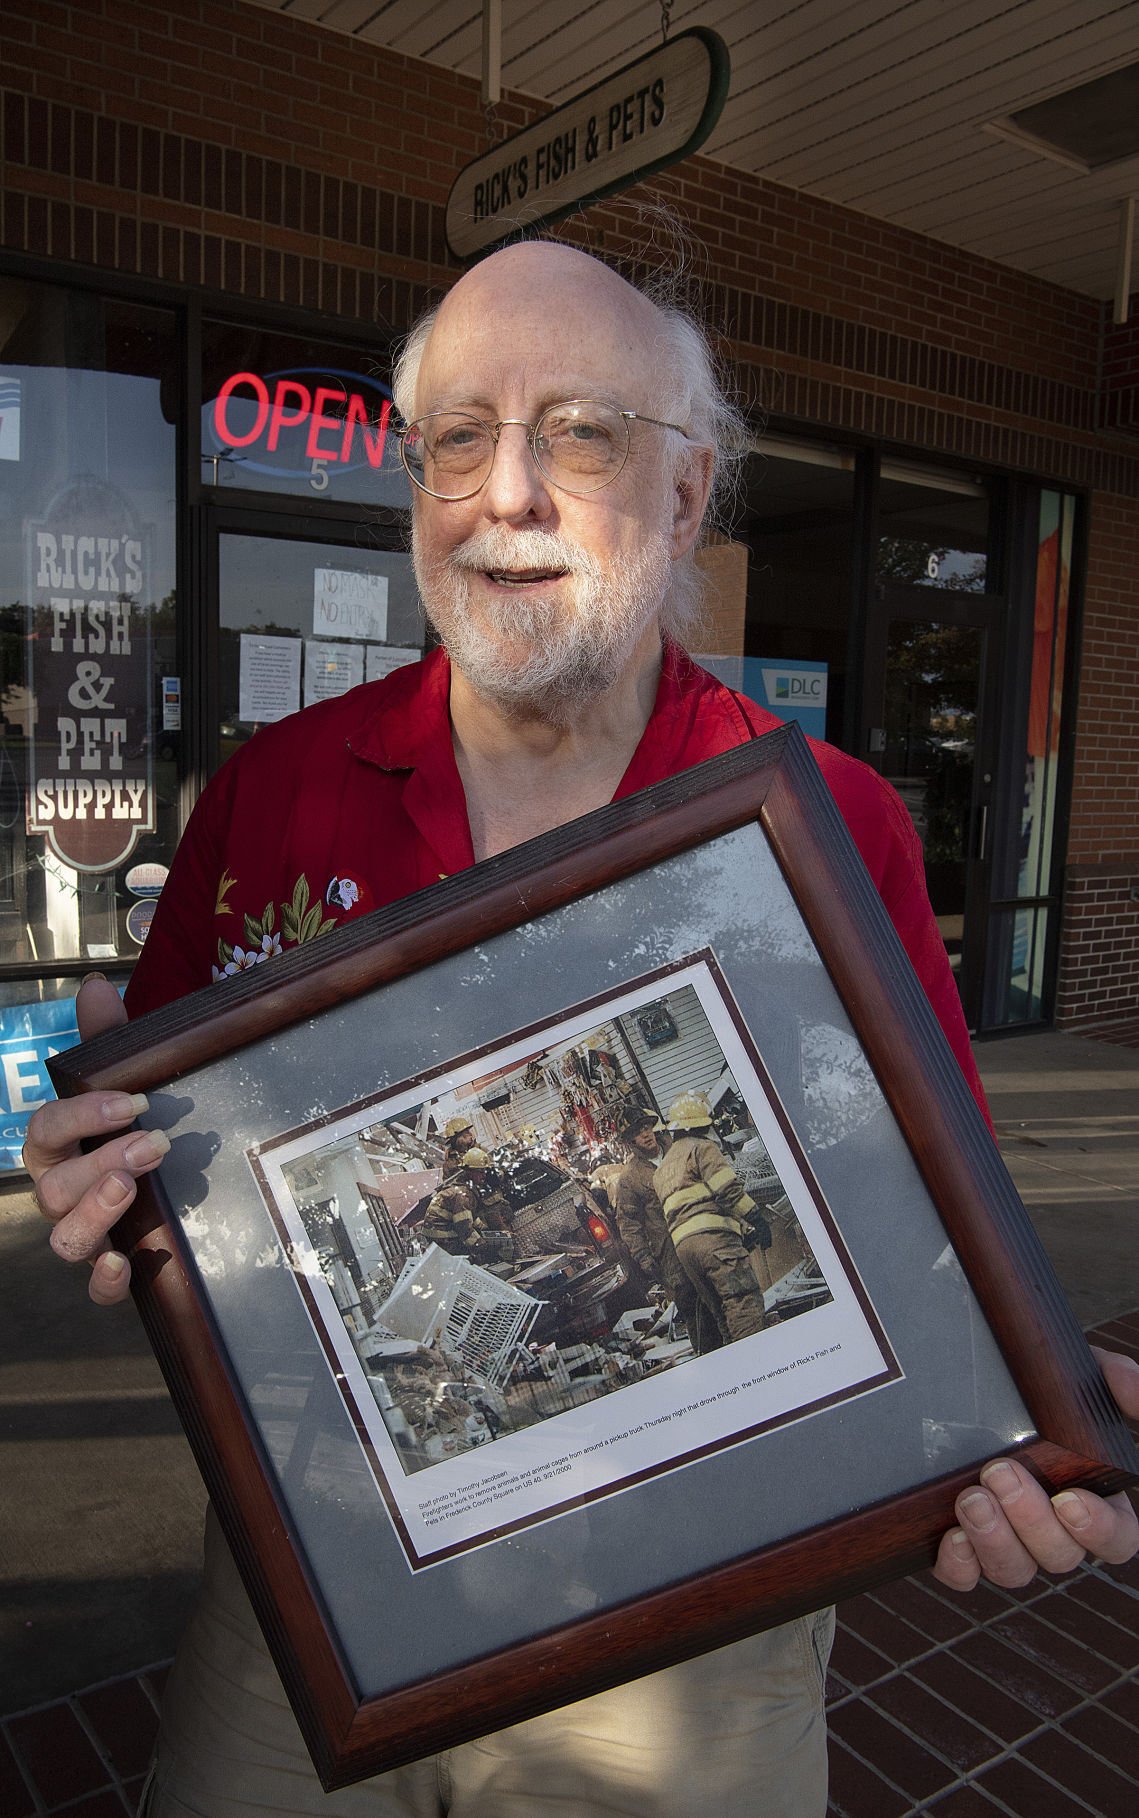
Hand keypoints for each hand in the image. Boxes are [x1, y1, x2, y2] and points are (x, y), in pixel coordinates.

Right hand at [22, 976, 166, 1306]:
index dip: (83, 1115)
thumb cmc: (136, 1124)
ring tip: (131, 1188)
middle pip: (56, 1186)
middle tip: (154, 1144)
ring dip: (95, 1213)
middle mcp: (60, 1190)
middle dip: (101, 1163)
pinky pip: (95, 1288)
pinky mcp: (111, 1268)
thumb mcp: (128, 1077)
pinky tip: (125, 1263)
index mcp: (57, 1145)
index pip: (47, 1129)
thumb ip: (109, 1038)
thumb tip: (97, 985)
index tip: (136, 1102)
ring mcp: (83, 1231)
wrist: (170, 1175)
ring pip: (65, 1236)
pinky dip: (105, 1280)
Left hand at [933, 1347, 1138, 1589]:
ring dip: (994, 1540)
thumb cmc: (1035, 1388)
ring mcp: (1007, 1544)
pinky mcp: (960, 1549)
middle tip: (1000, 1472)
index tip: (1070, 1499)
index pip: (1116, 1539)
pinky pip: (962, 1576)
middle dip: (1031, 1520)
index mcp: (1093, 1502)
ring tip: (971, 1498)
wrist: (963, 1377)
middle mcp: (1051, 1532)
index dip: (1099, 1530)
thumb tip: (1134, 1389)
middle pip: (1059, 1556)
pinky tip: (952, 1536)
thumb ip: (1115, 1377)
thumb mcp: (1078, 1374)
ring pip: (1013, 1571)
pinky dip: (959, 1565)